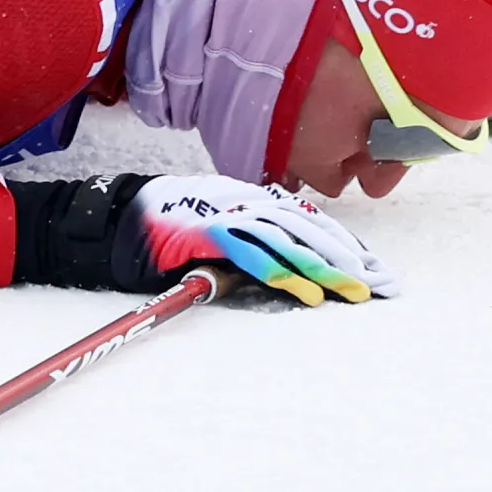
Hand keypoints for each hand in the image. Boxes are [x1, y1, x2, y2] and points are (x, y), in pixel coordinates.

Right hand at [112, 175, 397, 306]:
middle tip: (377, 283)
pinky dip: (283, 276)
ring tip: (352, 292)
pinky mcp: (208, 233)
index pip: (306, 218)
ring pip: (288, 241)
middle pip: (306, 228)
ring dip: (324, 270)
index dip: (340, 242)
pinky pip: (254, 256)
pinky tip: (307, 295)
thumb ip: (249, 242)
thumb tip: (285, 267)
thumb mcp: (214, 229)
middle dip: (345, 257)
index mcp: (248, 196)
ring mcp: (226, 213)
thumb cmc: (162, 230)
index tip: (370, 265)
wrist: (114, 219)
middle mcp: (243, 200)